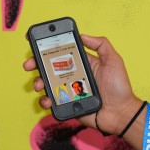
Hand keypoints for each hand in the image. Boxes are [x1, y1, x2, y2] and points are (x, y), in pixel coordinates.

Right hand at [23, 35, 142, 134]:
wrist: (121, 113)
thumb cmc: (119, 87)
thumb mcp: (113, 60)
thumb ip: (101, 44)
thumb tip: (82, 35)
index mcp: (81, 63)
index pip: (61, 53)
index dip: (48, 48)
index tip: (35, 42)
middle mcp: (72, 76)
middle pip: (49, 67)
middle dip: (36, 64)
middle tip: (29, 64)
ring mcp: (68, 91)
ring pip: (47, 84)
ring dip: (38, 82)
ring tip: (39, 84)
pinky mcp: (66, 105)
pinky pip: (51, 101)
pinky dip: (45, 100)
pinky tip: (47, 99)